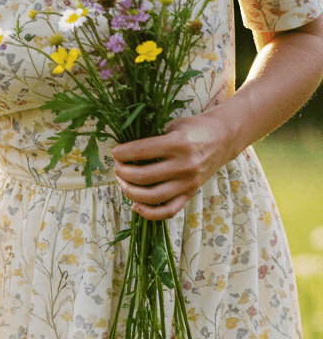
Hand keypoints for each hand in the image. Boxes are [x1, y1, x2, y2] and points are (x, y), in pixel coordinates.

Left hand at [112, 107, 233, 220]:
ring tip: (122, 184)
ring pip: (152, 197)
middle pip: (143, 176)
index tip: (114, 153)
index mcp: (178, 143)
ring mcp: (188, 183)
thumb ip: (152, 138)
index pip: (141, 151)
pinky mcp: (190, 194)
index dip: (122, 153)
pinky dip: (148, 213)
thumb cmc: (194, 129)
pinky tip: (135, 205)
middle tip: (117, 168)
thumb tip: (124, 153)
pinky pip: (167, 211)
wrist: (224, 138)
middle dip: (122, 173)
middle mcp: (185, 165)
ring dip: (130, 193)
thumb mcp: (173, 126)